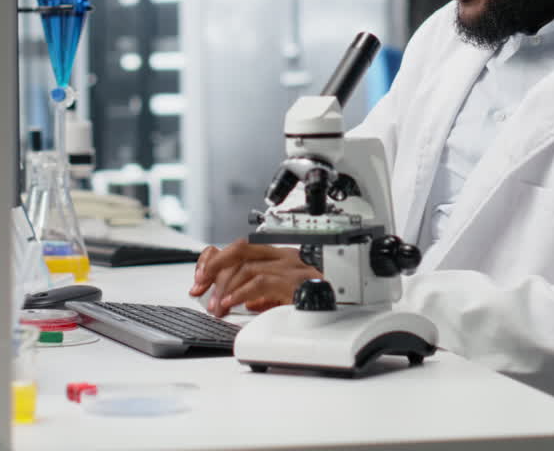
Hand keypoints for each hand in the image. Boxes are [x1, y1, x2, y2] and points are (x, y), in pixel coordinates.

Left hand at [189, 238, 321, 316]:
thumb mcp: (289, 296)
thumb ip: (267, 296)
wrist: (353, 305)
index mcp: (283, 256)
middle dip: (213, 268)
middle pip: (239, 250)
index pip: (241, 247)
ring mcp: (292, 266)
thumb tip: (247, 302)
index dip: (216, 259)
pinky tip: (229, 305)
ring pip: (246, 266)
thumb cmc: (328, 299)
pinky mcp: (296, 281)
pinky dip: (239, 294)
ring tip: (215, 306)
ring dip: (224, 287)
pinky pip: (260, 282)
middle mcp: (286, 256)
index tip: (201, 278)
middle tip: (199, 290)